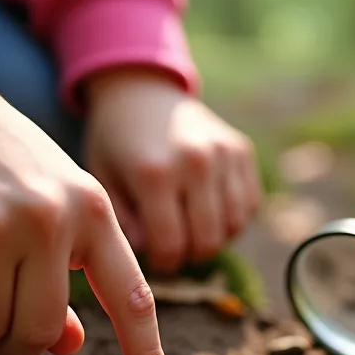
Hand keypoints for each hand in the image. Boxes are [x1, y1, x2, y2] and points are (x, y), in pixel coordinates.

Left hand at [84, 67, 258, 273]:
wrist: (141, 90)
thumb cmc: (116, 142)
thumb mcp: (103, 180)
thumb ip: (124, 222)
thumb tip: (151, 250)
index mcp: (154, 173)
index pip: (171, 245)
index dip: (164, 264)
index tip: (155, 260)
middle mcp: (195, 162)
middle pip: (207, 241)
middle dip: (190, 256)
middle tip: (175, 250)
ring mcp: (223, 153)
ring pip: (234, 227)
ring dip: (214, 239)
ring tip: (191, 230)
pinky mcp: (241, 149)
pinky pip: (250, 205)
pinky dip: (233, 218)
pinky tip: (209, 210)